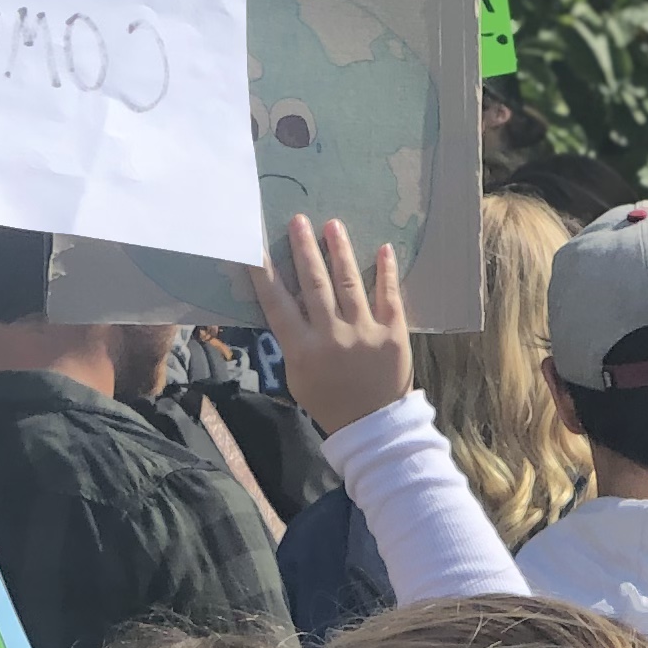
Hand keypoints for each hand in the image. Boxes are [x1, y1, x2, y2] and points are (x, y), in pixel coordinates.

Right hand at [247, 216, 409, 435]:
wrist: (372, 426)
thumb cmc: (328, 400)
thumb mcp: (297, 376)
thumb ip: (291, 340)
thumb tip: (285, 301)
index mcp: (302, 350)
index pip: (277, 304)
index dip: (265, 274)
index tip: (255, 247)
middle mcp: (331, 337)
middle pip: (314, 284)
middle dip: (304, 249)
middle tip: (297, 220)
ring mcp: (363, 333)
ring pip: (349, 283)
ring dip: (339, 251)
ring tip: (332, 225)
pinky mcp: (392, 334)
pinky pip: (388, 297)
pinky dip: (385, 272)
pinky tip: (383, 248)